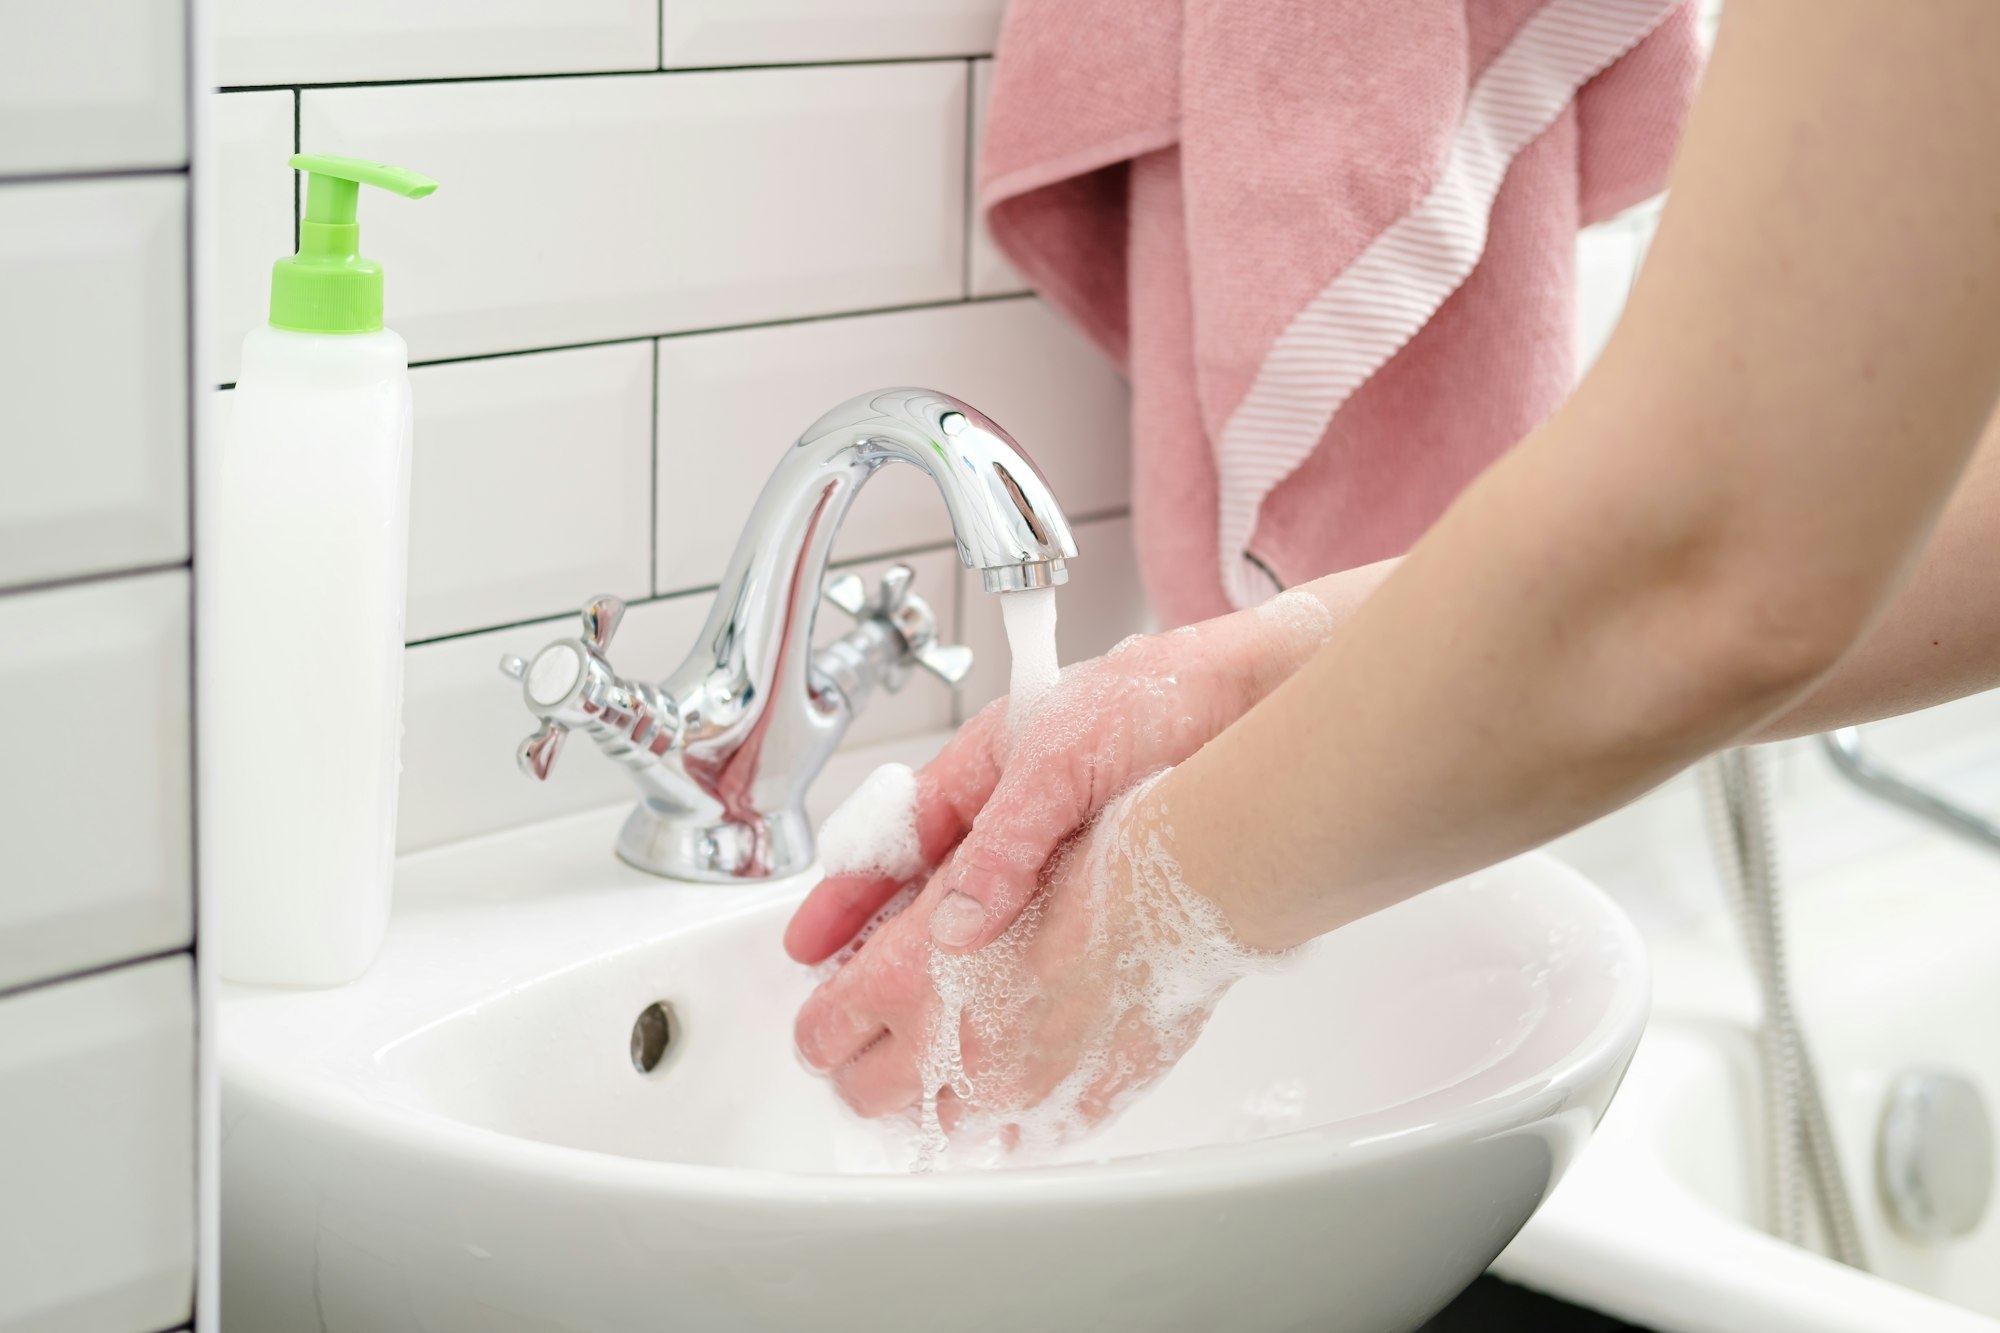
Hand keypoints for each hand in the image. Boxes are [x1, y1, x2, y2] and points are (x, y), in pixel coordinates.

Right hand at [783, 584, 1349, 966]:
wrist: (1260, 697)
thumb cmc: (1163, 698)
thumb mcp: (1064, 758)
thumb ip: (1007, 837)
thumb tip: (956, 922)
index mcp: (987, 770)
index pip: (898, 843)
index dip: (848, 899)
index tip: (809, 946)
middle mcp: (1017, 814)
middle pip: (928, 892)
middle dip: (879, 948)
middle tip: (838, 1006)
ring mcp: (1060, 848)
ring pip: (981, 924)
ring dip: (942, 973)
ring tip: (907, 1032)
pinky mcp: (1109, 880)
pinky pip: (1046, 940)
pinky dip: (1020, 980)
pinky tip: (1008, 1020)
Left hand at [792, 775, 1268, 1156]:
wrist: (1189, 878)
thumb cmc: (1090, 846)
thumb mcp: (973, 851)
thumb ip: (907, 906)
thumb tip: (866, 946)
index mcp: (907, 980)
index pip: (821, 1033)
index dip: (821, 1021)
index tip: (833, 1011)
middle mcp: (953, 1046)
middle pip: (866, 1095)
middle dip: (863, 1065)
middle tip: (880, 1034)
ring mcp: (1017, 1087)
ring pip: (938, 1123)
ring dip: (933, 1092)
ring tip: (955, 1047)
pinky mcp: (1077, 1103)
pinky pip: (1017, 1134)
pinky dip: (1007, 1110)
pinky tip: (1021, 1068)